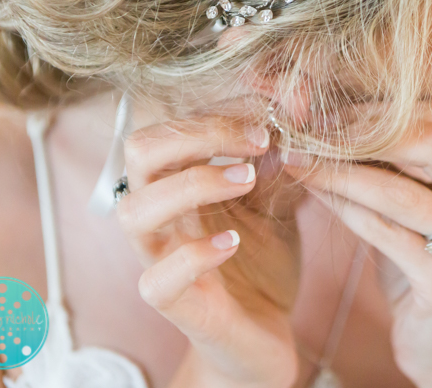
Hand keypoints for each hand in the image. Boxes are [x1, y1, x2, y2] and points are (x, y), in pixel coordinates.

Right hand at [118, 115, 299, 387]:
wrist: (266, 333)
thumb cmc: (263, 260)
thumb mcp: (280, 198)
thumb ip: (283, 154)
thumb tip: (297, 99)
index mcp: (178, 183)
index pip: (172, 125)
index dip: (219, 109)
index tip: (275, 111)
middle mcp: (162, 215)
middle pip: (138, 152)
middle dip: (197, 133)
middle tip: (257, 140)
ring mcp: (162, 259)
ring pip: (134, 210)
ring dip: (193, 184)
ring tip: (247, 180)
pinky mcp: (177, 305)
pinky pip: (158, 279)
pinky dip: (194, 255)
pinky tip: (234, 243)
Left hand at [284, 109, 431, 387]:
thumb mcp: (427, 204)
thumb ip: (402, 161)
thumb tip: (335, 110)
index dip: (378, 110)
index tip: (325, 109)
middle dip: (361, 132)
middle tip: (308, 128)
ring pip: (401, 191)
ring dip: (339, 171)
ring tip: (295, 156)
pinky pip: (386, 232)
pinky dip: (343, 207)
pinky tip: (313, 193)